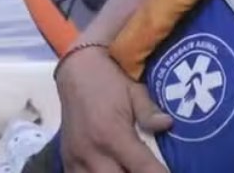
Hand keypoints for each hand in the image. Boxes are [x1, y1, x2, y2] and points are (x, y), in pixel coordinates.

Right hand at [55, 46, 171, 172]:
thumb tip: (167, 125)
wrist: (76, 71)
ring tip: (131, 169)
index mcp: (112, 133)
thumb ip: (149, 112)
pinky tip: (112, 170)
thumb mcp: (134, 91)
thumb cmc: (109, 80)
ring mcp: (76, 158)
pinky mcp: (66, 159)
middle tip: (151, 170)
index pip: (140, 166)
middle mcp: (92, 151)